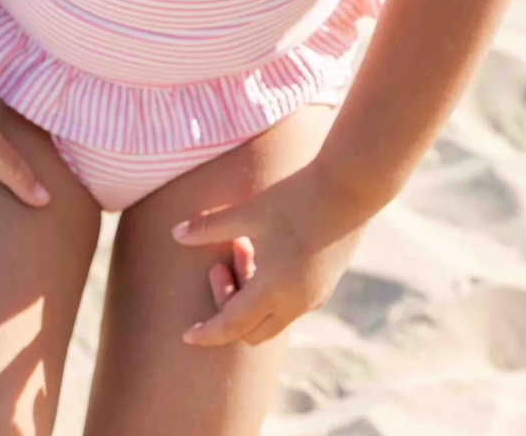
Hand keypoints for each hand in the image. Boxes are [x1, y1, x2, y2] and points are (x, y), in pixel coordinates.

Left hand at [171, 163, 367, 346]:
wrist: (350, 187)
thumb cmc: (295, 198)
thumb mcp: (248, 212)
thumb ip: (210, 228)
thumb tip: (175, 234)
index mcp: (274, 290)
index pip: (232, 326)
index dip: (208, 333)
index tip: (187, 336)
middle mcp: (297, 303)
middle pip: (252, 330)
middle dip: (228, 309)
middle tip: (218, 267)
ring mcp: (315, 296)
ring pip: (272, 317)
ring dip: (250, 295)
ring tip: (242, 246)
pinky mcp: (326, 284)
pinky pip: (290, 304)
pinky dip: (270, 291)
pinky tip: (265, 251)